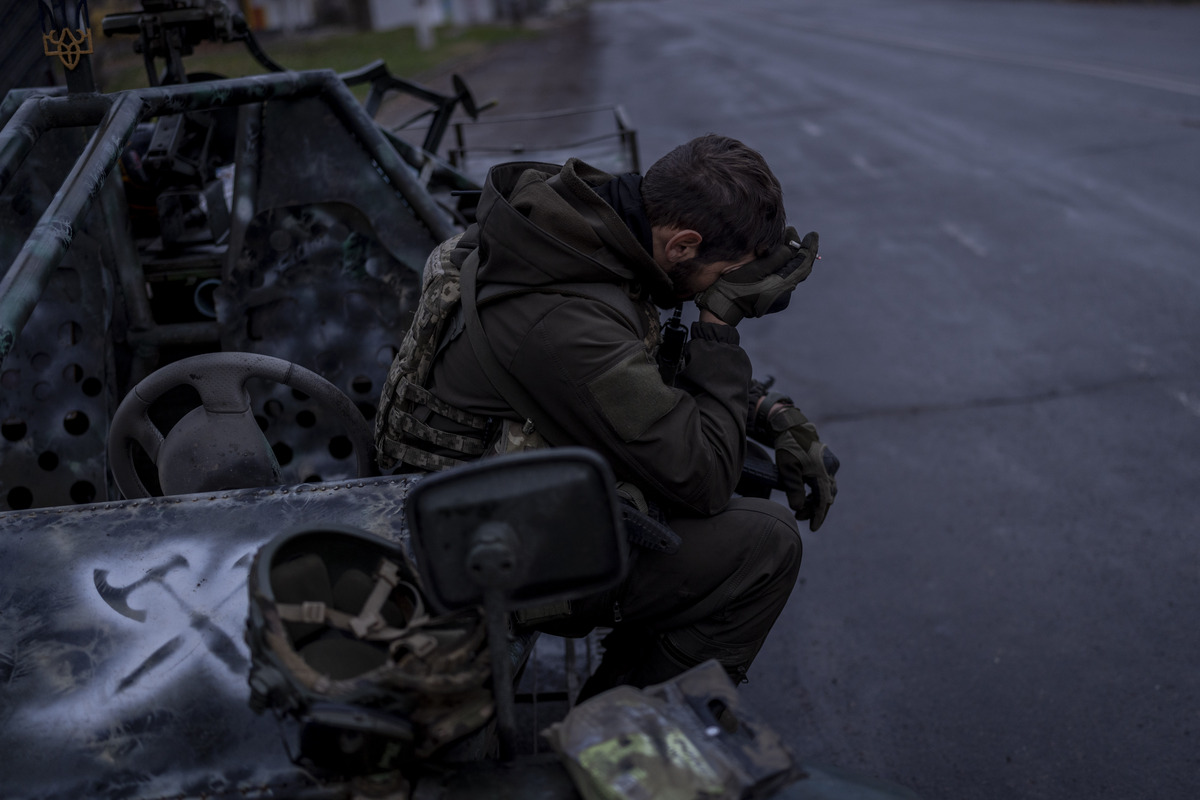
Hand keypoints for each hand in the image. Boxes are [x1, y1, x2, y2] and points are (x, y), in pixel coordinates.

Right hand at [695, 227, 818, 325]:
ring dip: (788, 258)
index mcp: (782, 285)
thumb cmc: (735, 285)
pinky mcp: (773, 300)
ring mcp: (779, 299)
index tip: (812, 234)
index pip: (804, 263)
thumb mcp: (755, 266)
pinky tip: (772, 260)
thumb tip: (791, 247)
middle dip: (798, 250)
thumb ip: (777, 256)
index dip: (810, 247)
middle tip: (792, 232)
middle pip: (798, 268)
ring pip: (790, 273)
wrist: (721, 306)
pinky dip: (781, 268)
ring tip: (781, 242)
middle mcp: (785, 294)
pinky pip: (782, 280)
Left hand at [767, 404, 838, 531]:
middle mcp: (831, 469)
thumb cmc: (788, 447)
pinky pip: (826, 482)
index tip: (812, 528)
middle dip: (815, 510)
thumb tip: (797, 508)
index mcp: (823, 472)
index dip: (818, 516)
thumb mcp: (787, 469)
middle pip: (827, 497)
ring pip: (827, 490)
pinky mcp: (828, 462)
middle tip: (801, 518)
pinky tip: (807, 497)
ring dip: (816, 501)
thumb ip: (793, 489)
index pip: (823, 501)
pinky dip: (818, 492)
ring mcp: (831, 465)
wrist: (793, 427)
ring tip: (801, 508)